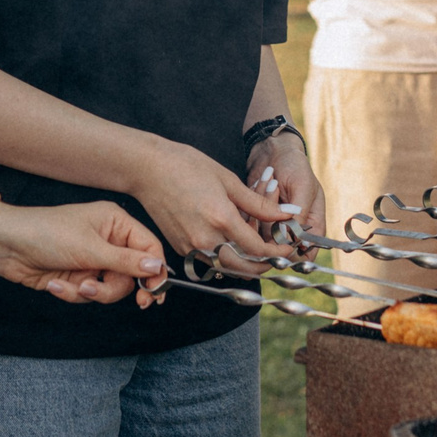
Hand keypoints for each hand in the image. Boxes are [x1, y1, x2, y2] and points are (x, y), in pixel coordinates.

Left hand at [0, 200, 169, 306]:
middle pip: (131, 274)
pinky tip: (55, 284)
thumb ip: (127, 261)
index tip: (154, 293)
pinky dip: (73, 294)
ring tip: (76, 285)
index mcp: (115, 223)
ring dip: (91, 293)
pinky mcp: (77, 277)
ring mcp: (91, 260)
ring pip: (110, 288)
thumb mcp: (90, 248)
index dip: (155, 271)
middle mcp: (107, 241)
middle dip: (116, 288)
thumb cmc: (45, 233)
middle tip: (119, 298)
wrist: (5, 246)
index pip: (148, 247)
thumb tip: (158, 267)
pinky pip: (88, 294)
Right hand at [124, 136, 289, 269]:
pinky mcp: (181, 249)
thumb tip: (286, 214)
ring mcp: (191, 247)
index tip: (288, 247)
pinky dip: (226, 259)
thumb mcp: (228, 180)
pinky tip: (232, 242)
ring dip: (246, 264)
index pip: (259, 250)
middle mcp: (206, 238)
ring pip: (228, 269)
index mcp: (221, 218)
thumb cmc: (186, 166)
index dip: (279, 252)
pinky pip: (210, 263)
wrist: (147, 170)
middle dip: (265, 265)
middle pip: (245, 269)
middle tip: (276, 252)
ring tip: (256, 246)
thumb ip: (258, 203)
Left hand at [246, 131, 325, 243]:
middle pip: (280, 246)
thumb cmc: (294, 165)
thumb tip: (294, 240)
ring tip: (272, 182)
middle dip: (274, 221)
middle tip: (276, 190)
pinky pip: (249, 223)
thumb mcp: (302, 187)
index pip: (307, 253)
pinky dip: (252, 204)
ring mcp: (273, 225)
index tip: (282, 238)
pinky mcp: (256, 218)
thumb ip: (299, 214)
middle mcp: (293, 228)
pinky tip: (262, 183)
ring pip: (262, 234)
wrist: (273, 149)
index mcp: (312, 223)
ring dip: (262, 208)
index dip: (295, 253)